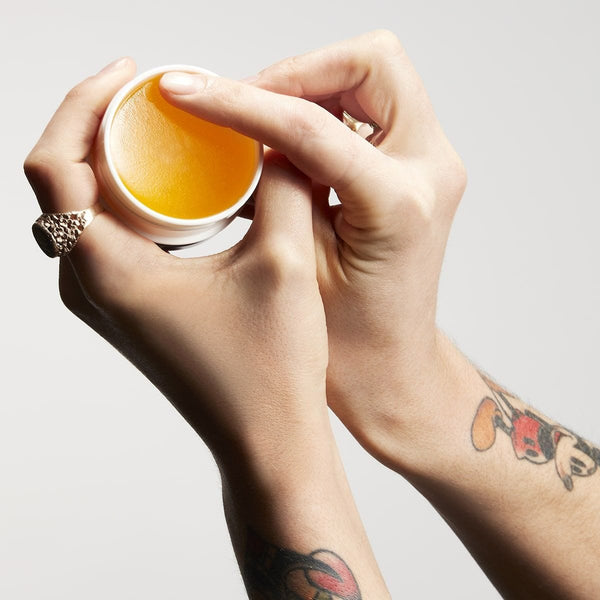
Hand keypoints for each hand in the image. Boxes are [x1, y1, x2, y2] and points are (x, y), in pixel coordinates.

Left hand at [24, 57, 329, 469]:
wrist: (266, 441)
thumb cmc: (271, 372)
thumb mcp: (286, 264)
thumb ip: (283, 185)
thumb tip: (280, 136)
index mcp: (109, 271)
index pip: (54, 162)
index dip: (83, 102)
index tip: (130, 74)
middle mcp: (89, 287)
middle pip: (59, 181)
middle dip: (98, 125)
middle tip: (152, 99)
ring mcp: (105, 302)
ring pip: (80, 210)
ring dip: (113, 164)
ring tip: (162, 135)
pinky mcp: (127, 310)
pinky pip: (104, 238)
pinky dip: (128, 201)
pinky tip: (174, 192)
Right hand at [159, 30, 466, 466]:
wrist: (391, 367)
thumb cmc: (349, 344)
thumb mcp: (298, 266)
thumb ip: (279, 189)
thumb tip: (252, 133)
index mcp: (399, 206)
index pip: (310, 125)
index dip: (241, 102)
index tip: (189, 91)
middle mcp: (432, 171)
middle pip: (370, 61)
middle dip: (299, 72)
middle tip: (244, 105)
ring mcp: (434, 164)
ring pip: (375, 73)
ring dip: (312, 84)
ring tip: (260, 120)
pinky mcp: (420, 167)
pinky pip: (375, 104)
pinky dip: (326, 105)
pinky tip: (288, 137)